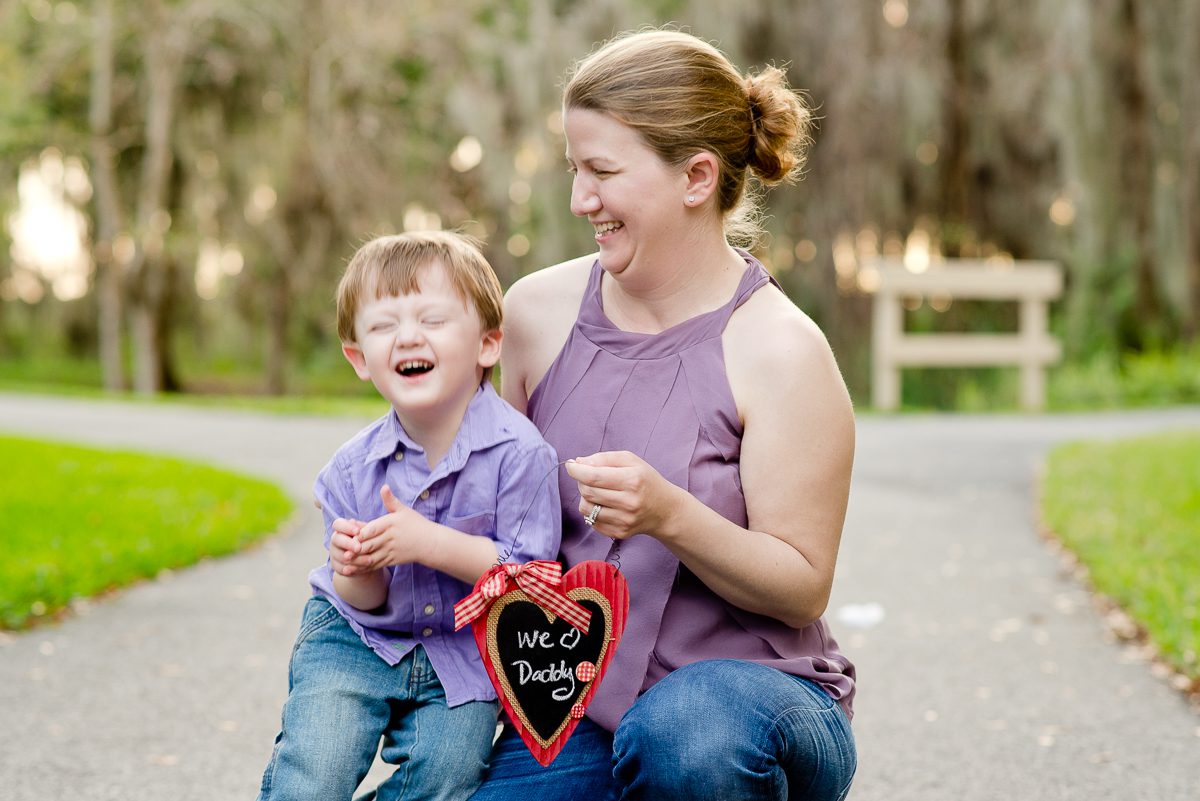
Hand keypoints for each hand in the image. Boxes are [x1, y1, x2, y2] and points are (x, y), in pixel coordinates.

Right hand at [329, 517, 365, 575]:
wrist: (365, 557)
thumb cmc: (367, 539)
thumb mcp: (367, 532)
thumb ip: (365, 530)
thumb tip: (364, 532)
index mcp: (341, 528)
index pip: (338, 524)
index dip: (346, 527)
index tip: (358, 531)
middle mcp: (335, 539)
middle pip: (337, 540)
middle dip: (348, 544)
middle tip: (359, 548)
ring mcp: (334, 553)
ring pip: (341, 556)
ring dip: (355, 559)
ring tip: (369, 560)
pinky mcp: (336, 565)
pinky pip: (341, 568)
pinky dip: (352, 569)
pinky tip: (361, 569)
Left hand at [341, 485, 432, 571]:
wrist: (430, 543)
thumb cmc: (416, 524)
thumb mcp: (404, 510)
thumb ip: (391, 500)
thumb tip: (384, 486)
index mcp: (391, 523)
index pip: (373, 529)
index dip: (361, 534)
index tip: (351, 536)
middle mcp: (390, 538)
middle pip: (370, 544)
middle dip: (356, 549)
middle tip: (343, 551)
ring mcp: (391, 550)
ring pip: (372, 557)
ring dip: (358, 561)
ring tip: (346, 562)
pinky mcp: (392, 560)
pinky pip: (377, 565)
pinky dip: (365, 568)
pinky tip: (355, 569)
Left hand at [564, 451, 684, 540]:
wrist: (665, 510)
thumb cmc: (646, 481)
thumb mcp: (631, 460)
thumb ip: (604, 458)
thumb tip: (578, 462)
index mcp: (632, 480)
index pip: (593, 477)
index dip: (576, 470)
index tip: (571, 465)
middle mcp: (629, 502)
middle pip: (587, 491)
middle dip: (581, 481)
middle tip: (589, 476)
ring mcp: (624, 520)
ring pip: (586, 508)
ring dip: (585, 497)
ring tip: (597, 491)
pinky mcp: (619, 533)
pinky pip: (591, 521)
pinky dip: (592, 511)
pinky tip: (604, 505)